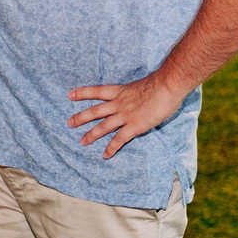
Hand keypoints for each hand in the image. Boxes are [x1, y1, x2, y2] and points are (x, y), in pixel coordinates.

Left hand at [67, 74, 186, 159]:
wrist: (167, 86)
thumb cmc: (160, 83)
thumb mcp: (141, 84)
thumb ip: (134, 92)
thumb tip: (136, 95)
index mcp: (120, 91)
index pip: (96, 91)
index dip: (82, 93)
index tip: (70, 95)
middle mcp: (119, 103)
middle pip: (95, 111)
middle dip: (81, 117)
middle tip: (69, 123)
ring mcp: (125, 115)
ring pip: (103, 126)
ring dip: (91, 135)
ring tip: (82, 142)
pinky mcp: (134, 126)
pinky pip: (119, 139)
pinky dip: (111, 148)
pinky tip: (105, 155)